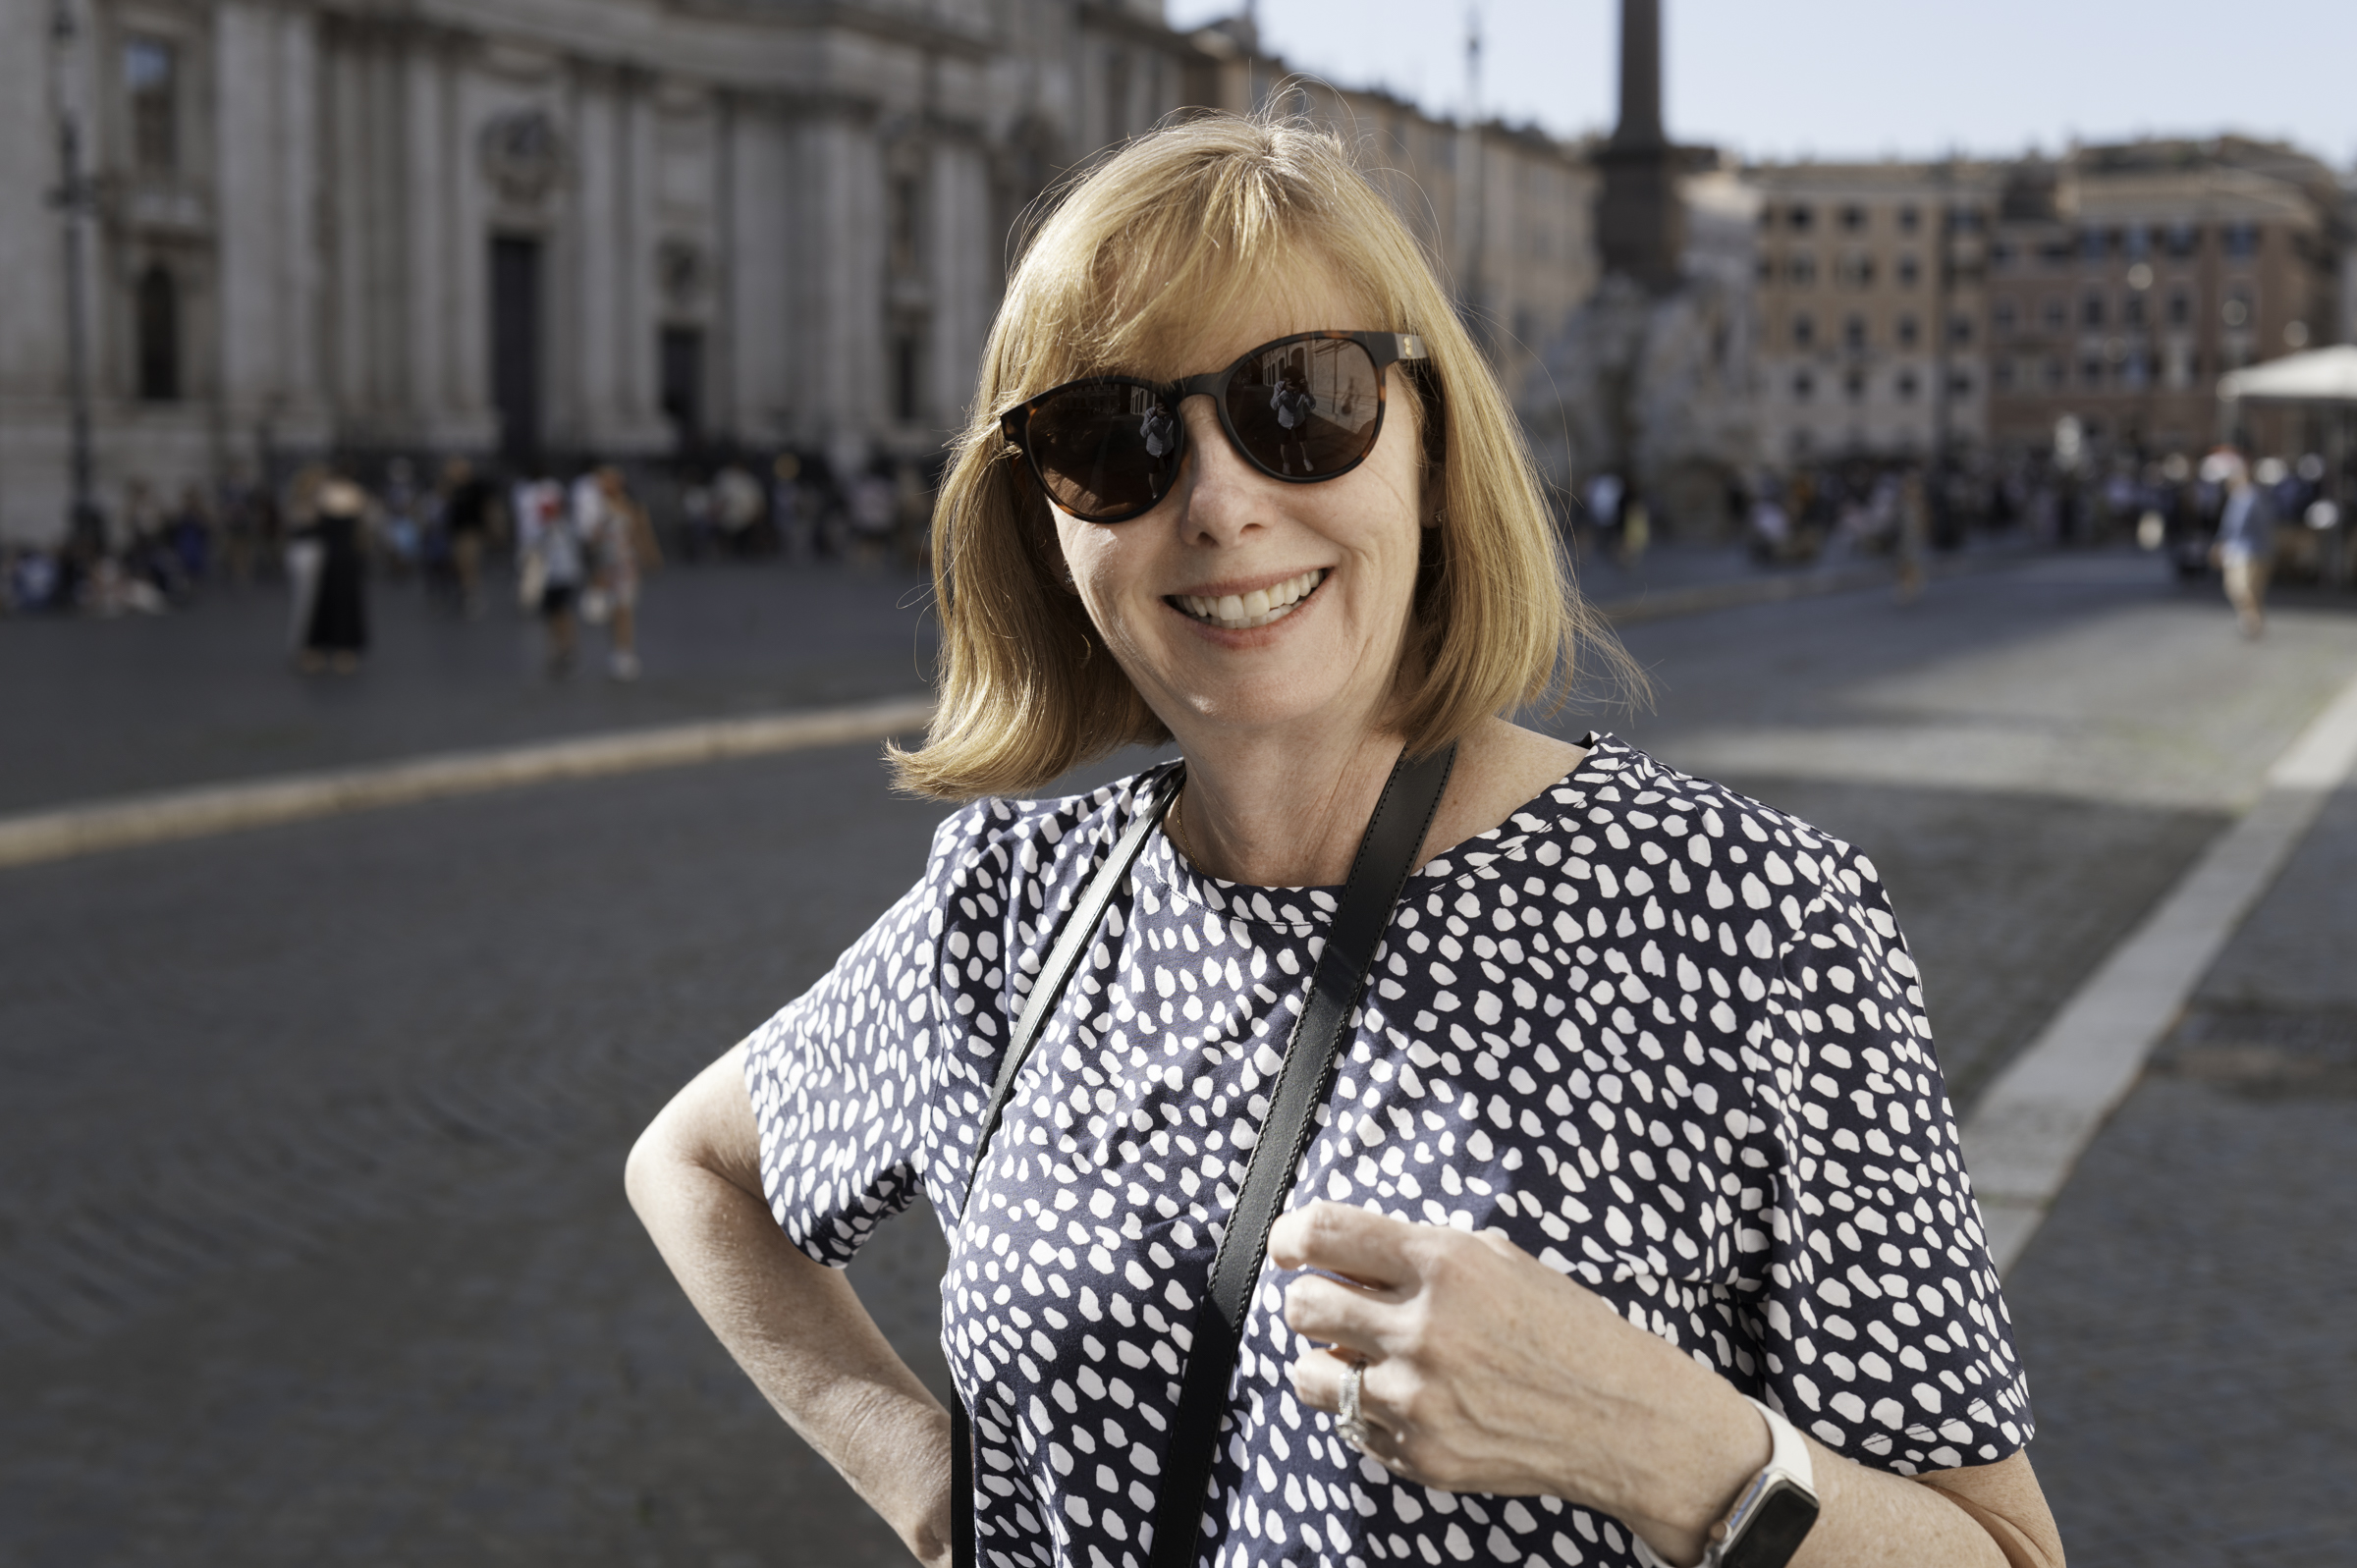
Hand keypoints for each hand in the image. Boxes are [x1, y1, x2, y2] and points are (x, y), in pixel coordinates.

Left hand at [1270, 1201, 1764, 1561]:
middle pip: (1302, 1305)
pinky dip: (1365, 1409)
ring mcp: (1416, 1399)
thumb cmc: (1560, 1327)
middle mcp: (1422, 1329)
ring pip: (1307, 1373)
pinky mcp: (1417, 1453)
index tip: (1288, 1246)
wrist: (1617, 1415)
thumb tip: (1339, 1254)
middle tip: (1332, 1306)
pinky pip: (1349, 1423)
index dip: (1290, 1236)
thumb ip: (1416, 1253)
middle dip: (1309, 1301)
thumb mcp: (1495, 1260)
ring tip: (1360, 1357)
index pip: (1324, 1233)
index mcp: (1443, 1264)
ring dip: (1325, 1361)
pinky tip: (1407, 1397)